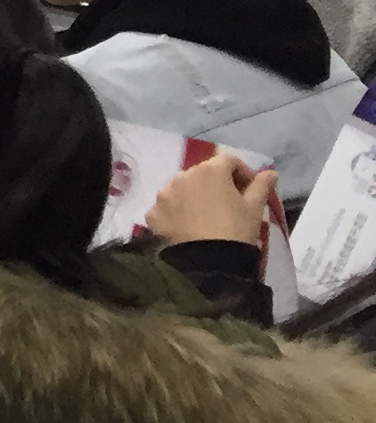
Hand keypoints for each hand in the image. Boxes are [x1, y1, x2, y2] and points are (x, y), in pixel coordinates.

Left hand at [146, 151, 276, 246]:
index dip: (242, 172)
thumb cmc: (236, 229)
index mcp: (210, 170)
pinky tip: (187, 225)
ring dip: (194, 195)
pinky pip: (167, 207)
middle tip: (229, 202)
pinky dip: (176, 212)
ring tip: (206, 213)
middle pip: (202, 173)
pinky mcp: (153, 213)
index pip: (228, 161)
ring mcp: (164, 194)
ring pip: (181, 188)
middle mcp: (182, 176)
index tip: (250, 188)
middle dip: (217, 183)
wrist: (208, 261)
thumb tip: (270, 172)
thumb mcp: (254, 207)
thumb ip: (261, 185)